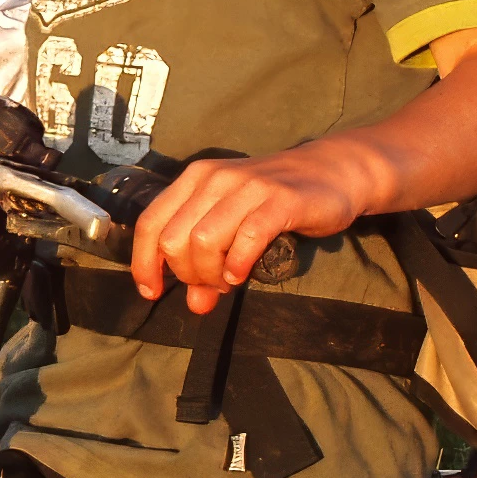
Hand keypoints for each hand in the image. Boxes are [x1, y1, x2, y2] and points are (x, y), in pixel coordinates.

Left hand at [133, 136, 400, 312]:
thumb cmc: (275, 203)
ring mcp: (247, 186)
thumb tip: (196, 305)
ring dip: (212, 273)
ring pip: (204, 240)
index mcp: (194, 179)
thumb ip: (210, 265)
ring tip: (228, 280)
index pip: (150, 223)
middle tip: (211, 284)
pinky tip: (242, 273)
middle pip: (175, 239)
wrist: (332, 172)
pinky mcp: (280, 199)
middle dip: (187, 274)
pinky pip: (246, 238)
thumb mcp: (233, 228)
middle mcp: (215, 178)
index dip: (144, 263)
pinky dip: (238, 264)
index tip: (152, 292)